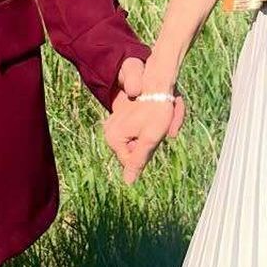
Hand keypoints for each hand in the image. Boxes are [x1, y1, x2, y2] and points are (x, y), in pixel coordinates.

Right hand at [103, 57, 185, 184]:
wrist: (156, 83)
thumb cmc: (156, 111)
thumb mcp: (150, 139)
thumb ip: (138, 161)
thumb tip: (128, 182)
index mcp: (114, 137)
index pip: (130, 161)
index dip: (145, 154)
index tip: (153, 137)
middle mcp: (109, 131)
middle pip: (131, 151)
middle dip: (145, 145)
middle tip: (156, 129)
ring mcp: (113, 123)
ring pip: (134, 141)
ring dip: (146, 137)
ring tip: (155, 123)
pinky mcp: (120, 118)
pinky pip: (134, 132)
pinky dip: (144, 129)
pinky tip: (151, 119)